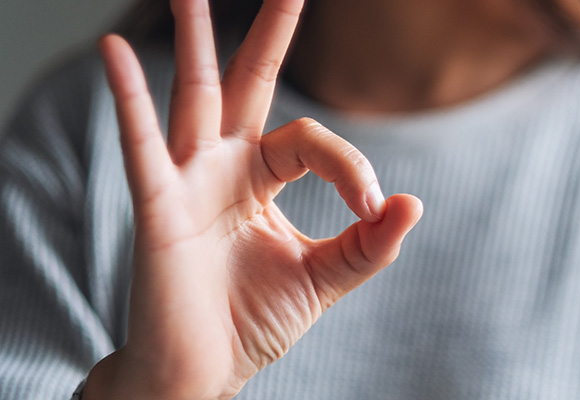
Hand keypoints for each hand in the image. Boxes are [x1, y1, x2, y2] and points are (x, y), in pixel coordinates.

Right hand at [83, 0, 422, 397]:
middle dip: (268, 34)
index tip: (371, 205)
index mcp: (262, 179)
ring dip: (193, 41)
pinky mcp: (158, 206)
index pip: (310, 141)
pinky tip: (116, 52)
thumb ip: (369, 242)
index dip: (348, 164)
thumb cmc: (256, 320)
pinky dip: (128, 98)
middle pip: (249, 85)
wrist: (205, 372)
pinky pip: (141, 146)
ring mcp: (187, 181)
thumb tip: (413, 202)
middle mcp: (223, 168)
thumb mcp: (326, 276)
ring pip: (195, 98)